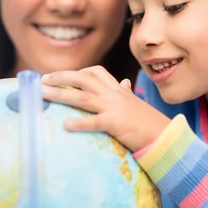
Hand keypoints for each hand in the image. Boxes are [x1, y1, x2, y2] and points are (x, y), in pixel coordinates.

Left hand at [41, 65, 170, 151]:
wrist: (164, 135)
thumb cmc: (148, 121)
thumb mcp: (135, 103)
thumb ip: (125, 92)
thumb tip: (123, 83)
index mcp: (117, 90)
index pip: (96, 72)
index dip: (78, 72)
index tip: (62, 76)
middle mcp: (113, 95)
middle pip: (83, 80)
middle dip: (61, 77)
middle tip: (43, 80)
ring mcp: (114, 108)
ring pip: (83, 97)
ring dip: (61, 94)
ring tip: (43, 95)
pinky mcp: (115, 124)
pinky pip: (94, 122)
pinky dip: (79, 123)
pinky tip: (65, 125)